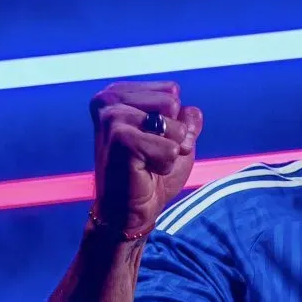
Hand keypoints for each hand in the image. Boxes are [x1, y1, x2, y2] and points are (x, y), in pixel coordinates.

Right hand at [90, 80, 202, 234]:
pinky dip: (165, 165)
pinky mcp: (120, 139)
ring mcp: (112, 118)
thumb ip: (187, 118)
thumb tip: (192, 111)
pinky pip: (170, 148)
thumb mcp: (176, 139)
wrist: (129, 210)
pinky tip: (144, 171)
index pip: (172, 91)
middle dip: (175, 134)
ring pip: (174, 126)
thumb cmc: (150, 173)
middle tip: (152, 154)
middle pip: (173, 103)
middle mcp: (110, 100)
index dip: (175, 121)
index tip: (154, 140)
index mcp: (119, 93)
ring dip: (169, 151)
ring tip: (147, 162)